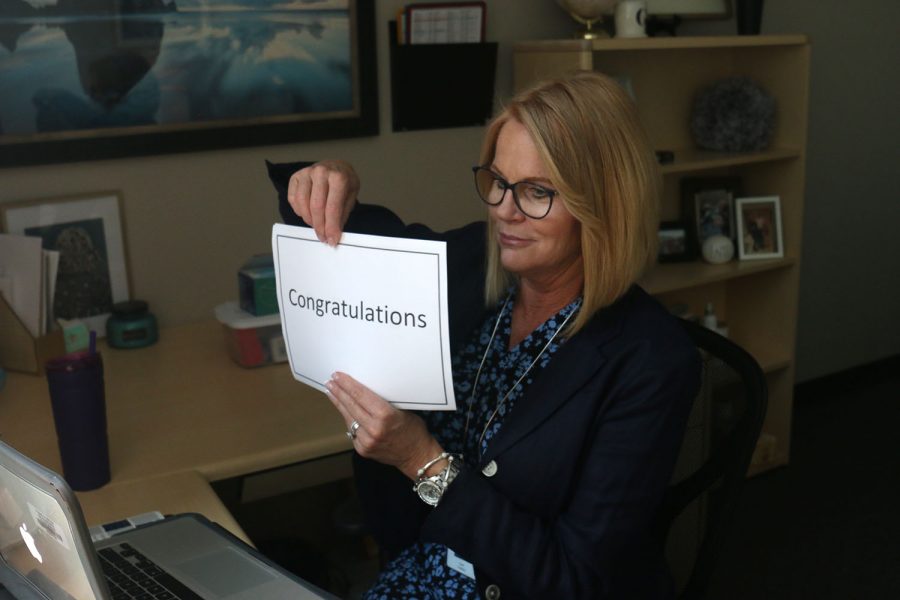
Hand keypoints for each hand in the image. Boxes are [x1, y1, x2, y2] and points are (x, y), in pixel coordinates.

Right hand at [287, 160, 358, 245]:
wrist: (336, 166)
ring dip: (309, 220)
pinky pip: (293, 200)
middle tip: (323, 238)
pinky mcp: (295, 177)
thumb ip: (342, 214)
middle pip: (316, 207)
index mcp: (338, 177)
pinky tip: (308, 214)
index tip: (332, 240)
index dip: (331, 227)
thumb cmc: (344, 182)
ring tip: (317, 226)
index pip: (333, 207)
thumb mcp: (351, 196)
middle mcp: (320, 172)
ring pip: (302, 204)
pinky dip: (300, 211)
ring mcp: (305, 173)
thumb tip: (333, 234)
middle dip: (320, 227)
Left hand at [325, 372, 443, 479]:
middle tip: (330, 382)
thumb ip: (382, 402)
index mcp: (385, 416)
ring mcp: (366, 441)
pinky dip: (348, 419)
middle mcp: (373, 429)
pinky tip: (343, 410)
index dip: (347, 384)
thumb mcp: (402, 409)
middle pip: (350, 405)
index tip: (338, 376)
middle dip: (338, 392)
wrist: (416, 456)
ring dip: (339, 404)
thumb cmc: (413, 430)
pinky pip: (352, 430)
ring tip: (331, 393)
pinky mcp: (362, 449)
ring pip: (348, 418)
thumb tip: (363, 390)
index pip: (361, 395)